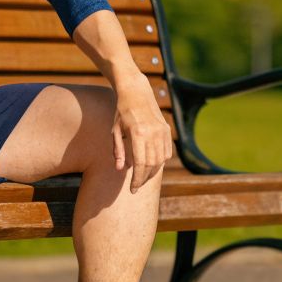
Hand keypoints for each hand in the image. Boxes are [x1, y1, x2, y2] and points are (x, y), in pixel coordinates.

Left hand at [110, 73, 173, 192]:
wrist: (136, 92)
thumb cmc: (122, 112)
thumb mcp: (115, 131)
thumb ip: (118, 151)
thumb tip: (121, 169)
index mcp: (138, 134)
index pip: (140, 164)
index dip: (137, 179)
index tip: (133, 189)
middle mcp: (153, 133)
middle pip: (152, 165)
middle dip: (144, 179)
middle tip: (137, 186)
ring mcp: (162, 131)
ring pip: (161, 160)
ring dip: (152, 172)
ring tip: (143, 178)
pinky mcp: (167, 130)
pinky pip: (167, 152)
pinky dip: (160, 162)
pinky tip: (152, 166)